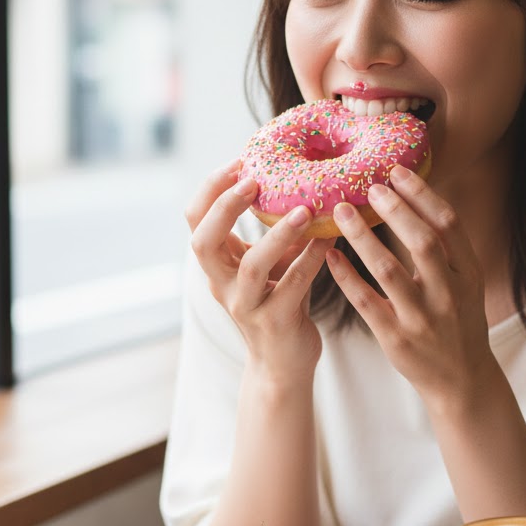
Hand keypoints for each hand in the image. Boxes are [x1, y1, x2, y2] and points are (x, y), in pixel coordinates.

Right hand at [186, 161, 334, 378]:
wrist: (283, 363)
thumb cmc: (280, 303)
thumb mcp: (271, 263)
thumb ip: (277, 230)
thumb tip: (303, 182)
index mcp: (218, 264)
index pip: (195, 219)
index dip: (211, 188)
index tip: (238, 161)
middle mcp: (222, 284)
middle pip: (202, 241)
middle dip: (224, 208)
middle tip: (252, 182)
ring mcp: (246, 305)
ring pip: (251, 267)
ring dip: (277, 235)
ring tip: (304, 211)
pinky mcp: (274, 322)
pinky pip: (293, 286)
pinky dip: (312, 260)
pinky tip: (330, 240)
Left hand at [325, 164, 496, 405]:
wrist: (461, 379)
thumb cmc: (458, 320)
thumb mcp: (466, 283)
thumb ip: (448, 248)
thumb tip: (418, 196)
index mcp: (468, 274)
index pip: (448, 224)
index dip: (422, 195)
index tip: (396, 171)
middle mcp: (449, 294)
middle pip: (422, 242)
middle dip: (394, 210)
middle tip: (368, 185)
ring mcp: (422, 318)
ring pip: (388, 270)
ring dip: (362, 237)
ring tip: (341, 212)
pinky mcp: (396, 339)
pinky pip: (366, 302)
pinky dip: (346, 276)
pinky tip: (330, 255)